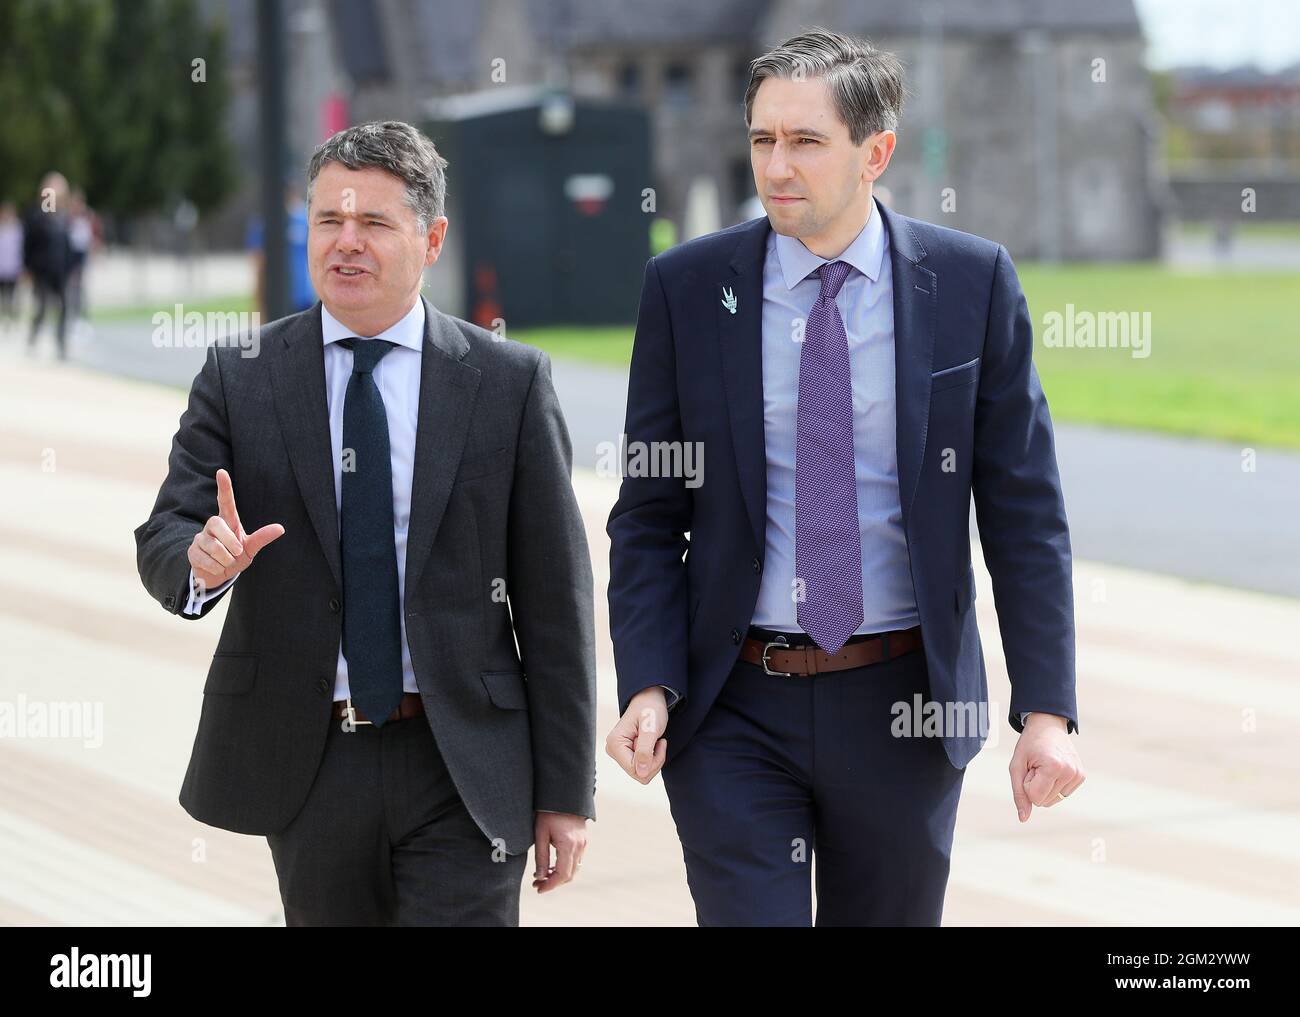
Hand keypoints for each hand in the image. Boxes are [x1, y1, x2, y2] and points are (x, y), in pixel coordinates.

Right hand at [187, 468, 284, 593]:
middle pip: (216, 523)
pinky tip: (217, 567)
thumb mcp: (250, 548)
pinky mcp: (192, 551)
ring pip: (212, 546)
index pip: (225, 502)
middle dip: (230, 541)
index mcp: (228, 521)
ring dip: (225, 559)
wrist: (218, 575)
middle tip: (238, 553)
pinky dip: (216, 568)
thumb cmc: (235, 557)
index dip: (224, 487)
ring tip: (227, 562)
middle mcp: (212, 526)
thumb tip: (281, 528)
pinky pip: (205, 559)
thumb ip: (262, 538)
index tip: (221, 471)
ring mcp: (200, 538)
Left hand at [532, 812, 587, 892]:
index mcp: (568, 845)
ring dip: (559, 876)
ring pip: (574, 869)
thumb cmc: (548, 812)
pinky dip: (565, 867)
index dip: (550, 885)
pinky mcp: (583, 841)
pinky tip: (552, 866)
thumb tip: (540, 877)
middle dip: (553, 883)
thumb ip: (541, 857)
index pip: (562, 875)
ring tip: (542, 876)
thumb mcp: (540, 834)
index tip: (538, 889)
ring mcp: (583, 844)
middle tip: (537, 883)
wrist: (564, 796)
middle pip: (569, 875)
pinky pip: (576, 861)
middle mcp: (579, 846)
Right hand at [605, 687, 668, 783]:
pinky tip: (652, 744)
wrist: (650, 698)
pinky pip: (642, 768)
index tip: (661, 743)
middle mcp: (613, 750)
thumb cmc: (650, 708)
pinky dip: (652, 758)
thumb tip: (641, 773)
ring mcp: (618, 753)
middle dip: (654, 761)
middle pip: (638, 774)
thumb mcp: (651, 727)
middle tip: (659, 742)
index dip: (653, 762)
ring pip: (641, 773)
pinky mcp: (625, 754)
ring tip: (655, 741)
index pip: (635, 770)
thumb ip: (645, 750)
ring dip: (654, 759)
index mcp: (615, 744)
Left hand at [1009, 713, 1084, 822]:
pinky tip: (1054, 769)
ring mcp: (1078, 775)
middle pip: (1043, 801)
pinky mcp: (1082, 776)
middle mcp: (1070, 772)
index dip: (1026, 783)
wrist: (1048, 726)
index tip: (1029, 767)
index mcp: (1054, 767)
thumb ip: (1019, 793)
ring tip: (1044, 767)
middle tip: (1036, 766)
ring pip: (1053, 800)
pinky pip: (1062, 795)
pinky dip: (1054, 785)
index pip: (1034, 797)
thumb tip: (1023, 818)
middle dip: (1035, 786)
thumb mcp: (1016, 766)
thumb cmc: (1029, 745)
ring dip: (1044, 786)